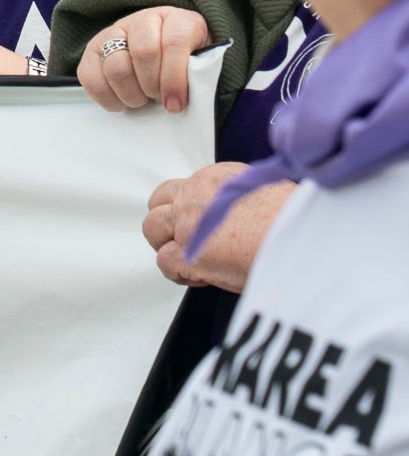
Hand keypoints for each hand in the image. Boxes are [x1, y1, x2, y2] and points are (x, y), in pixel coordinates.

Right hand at [79, 6, 210, 114]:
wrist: (165, 57)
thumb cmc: (187, 65)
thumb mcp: (203, 64)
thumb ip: (198, 75)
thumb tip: (183, 97)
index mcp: (178, 20)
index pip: (174, 43)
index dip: (174, 78)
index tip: (176, 104)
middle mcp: (144, 20)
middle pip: (143, 53)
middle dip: (152, 86)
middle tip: (159, 100)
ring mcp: (115, 33)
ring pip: (116, 67)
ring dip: (131, 94)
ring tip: (143, 100)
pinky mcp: (93, 50)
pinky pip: (90, 76)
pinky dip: (107, 97)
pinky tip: (123, 100)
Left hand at [143, 163, 294, 292]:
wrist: (302, 239)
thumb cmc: (294, 220)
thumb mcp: (266, 190)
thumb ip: (241, 196)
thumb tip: (242, 209)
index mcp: (214, 178)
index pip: (184, 186)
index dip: (189, 207)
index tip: (202, 221)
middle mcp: (195, 196)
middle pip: (159, 202)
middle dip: (167, 221)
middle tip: (185, 238)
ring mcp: (188, 225)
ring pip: (153, 228)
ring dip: (167, 244)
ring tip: (189, 257)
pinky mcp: (189, 254)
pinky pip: (165, 262)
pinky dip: (177, 272)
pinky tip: (199, 277)